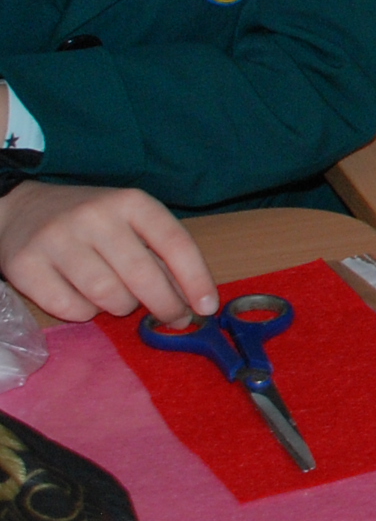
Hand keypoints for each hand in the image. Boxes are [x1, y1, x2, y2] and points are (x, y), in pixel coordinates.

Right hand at [0, 182, 215, 322]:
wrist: (21, 209)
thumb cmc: (90, 222)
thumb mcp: (130, 224)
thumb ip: (160, 255)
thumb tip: (195, 301)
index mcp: (130, 202)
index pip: (174, 242)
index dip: (196, 279)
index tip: (208, 307)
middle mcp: (94, 216)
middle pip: (142, 275)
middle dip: (165, 305)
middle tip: (174, 318)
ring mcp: (56, 239)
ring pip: (108, 295)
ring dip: (121, 307)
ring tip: (119, 298)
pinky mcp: (25, 265)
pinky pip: (71, 309)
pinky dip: (85, 313)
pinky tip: (84, 299)